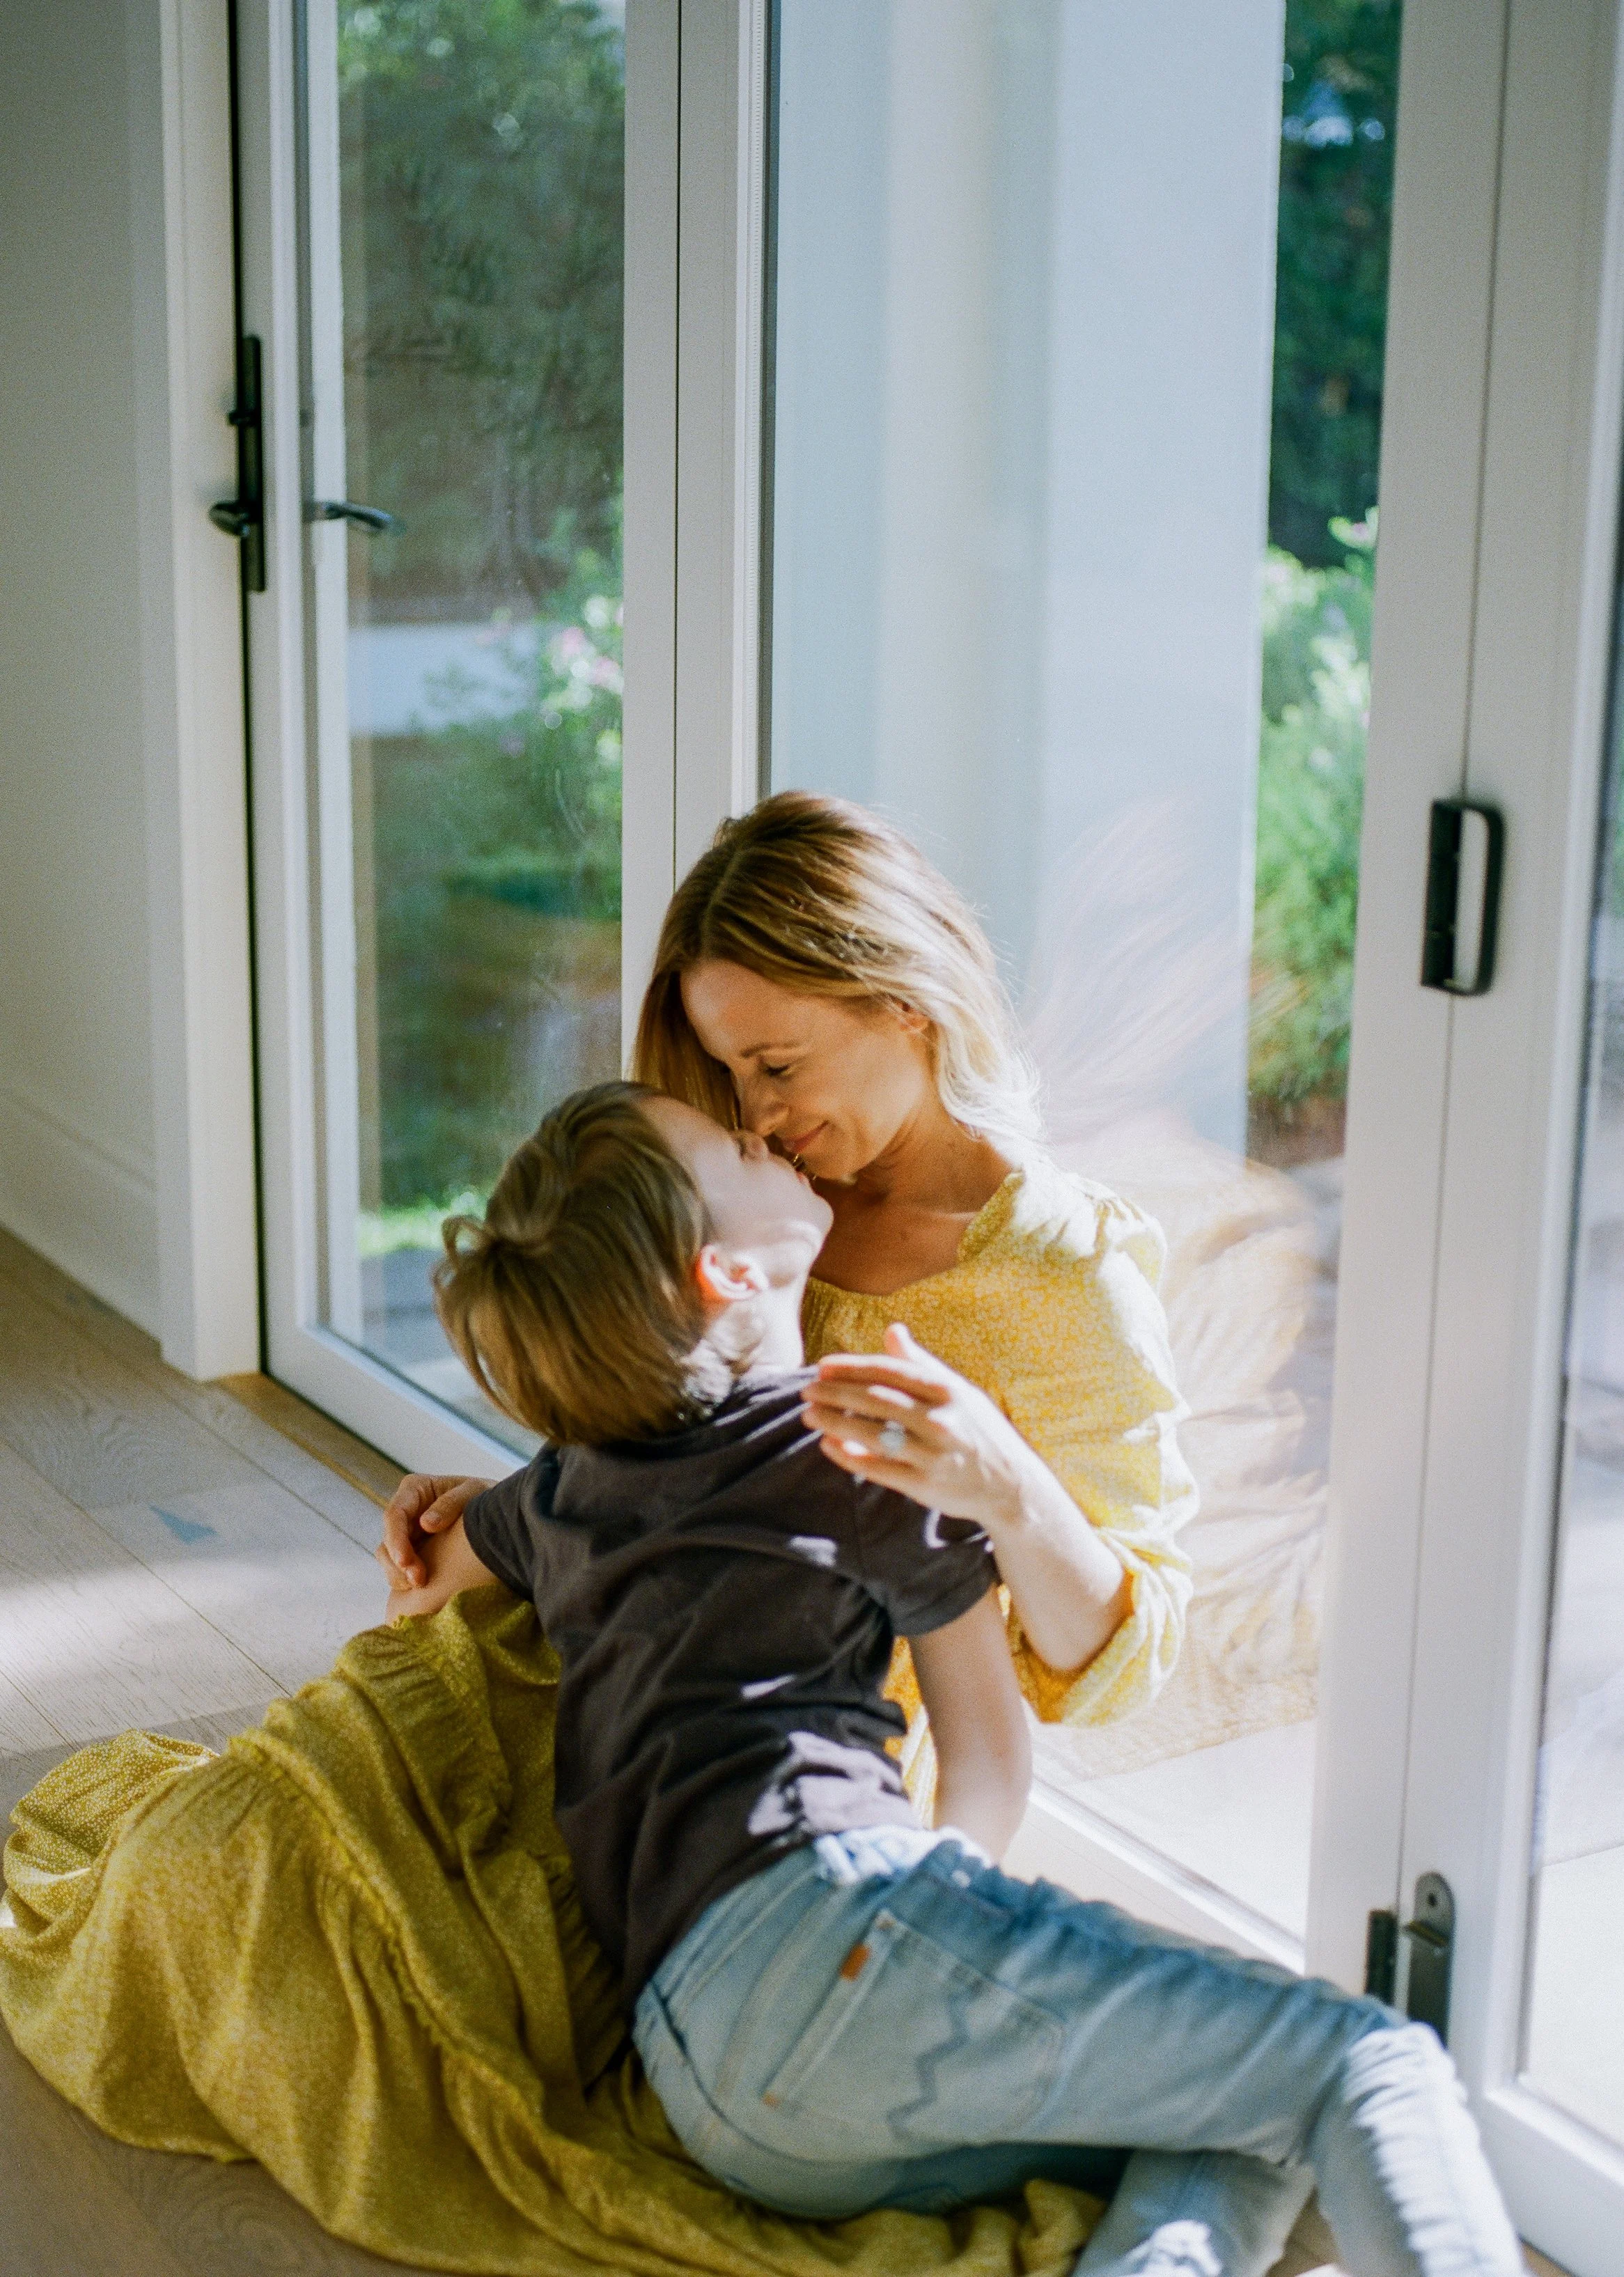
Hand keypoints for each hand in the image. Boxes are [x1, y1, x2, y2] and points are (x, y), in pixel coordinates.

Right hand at [377, 1474, 491, 1589]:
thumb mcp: (474, 1491)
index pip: (394, 1514)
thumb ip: (451, 1503)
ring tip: (421, 1585)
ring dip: (400, 1574)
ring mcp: (407, 1531)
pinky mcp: (413, 1550)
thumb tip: (426, 1524)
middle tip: (418, 1581)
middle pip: (389, 1538)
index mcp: (415, 1489)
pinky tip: (422, 1586)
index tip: (406, 1562)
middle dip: (400, 1562)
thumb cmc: (484, 1496)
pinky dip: (405, 1579)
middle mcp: (406, 1510)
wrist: (499, 1513)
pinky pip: (399, 1567)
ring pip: (388, 1556)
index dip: (396, 1540)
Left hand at [805, 1324, 1133, 1671]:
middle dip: (836, 1393)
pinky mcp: (925, 1486)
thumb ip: (922, 1364)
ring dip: (834, 1422)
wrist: (1012, 1486)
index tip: (823, 1366)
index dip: (853, 1367)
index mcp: (948, 1391)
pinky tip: (828, 1445)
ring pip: (872, 1434)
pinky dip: (849, 1456)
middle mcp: (941, 1420)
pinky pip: (878, 1468)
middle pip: (876, 1400)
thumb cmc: (980, 1432)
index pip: (890, 1371)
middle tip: (807, 1389)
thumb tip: (892, 1330)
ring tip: (808, 1414)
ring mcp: (933, 1454)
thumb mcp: (960, 1392)